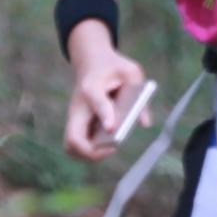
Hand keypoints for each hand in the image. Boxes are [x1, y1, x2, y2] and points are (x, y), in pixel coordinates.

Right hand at [64, 39, 151, 161]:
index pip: (96, 103)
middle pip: (73, 139)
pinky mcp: (78, 125)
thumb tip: (144, 124)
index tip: (111, 128)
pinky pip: (79, 146)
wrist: (91, 62)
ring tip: (111, 147)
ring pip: (71, 147)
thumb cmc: (114, 68)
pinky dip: (92, 151)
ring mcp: (75, 118)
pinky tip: (108, 144)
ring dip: (91, 154)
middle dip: (92, 152)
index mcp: (92, 87)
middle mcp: (78, 107)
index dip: (105, 116)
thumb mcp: (131, 73)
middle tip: (113, 148)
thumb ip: (141, 97)